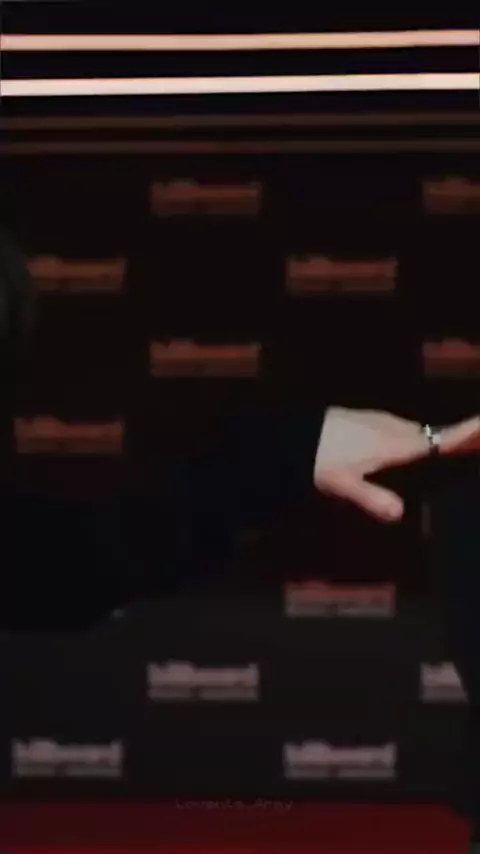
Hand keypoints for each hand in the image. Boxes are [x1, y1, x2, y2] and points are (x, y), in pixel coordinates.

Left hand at [314, 407, 479, 522]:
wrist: (291, 432)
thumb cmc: (318, 458)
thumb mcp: (343, 484)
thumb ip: (372, 499)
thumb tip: (400, 513)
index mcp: (392, 443)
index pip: (436, 440)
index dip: (463, 434)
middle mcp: (390, 428)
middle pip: (430, 434)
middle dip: (452, 438)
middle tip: (474, 441)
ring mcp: (378, 420)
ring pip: (413, 429)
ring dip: (431, 436)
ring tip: (447, 447)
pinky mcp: (366, 419)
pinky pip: (399, 427)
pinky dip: (411, 435)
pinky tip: (406, 446)